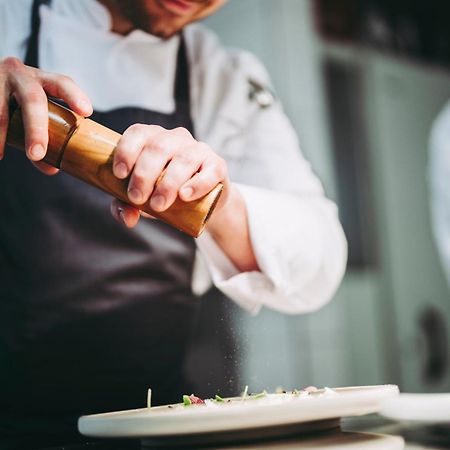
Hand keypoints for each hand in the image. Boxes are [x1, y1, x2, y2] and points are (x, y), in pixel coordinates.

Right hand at [0, 57, 92, 173]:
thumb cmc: (14, 100)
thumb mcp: (31, 109)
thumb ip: (43, 135)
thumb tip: (52, 169)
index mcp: (42, 80)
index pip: (62, 83)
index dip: (75, 96)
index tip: (86, 112)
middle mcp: (21, 75)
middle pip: (34, 100)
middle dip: (36, 129)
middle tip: (37, 154)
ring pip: (2, 110)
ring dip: (2, 134)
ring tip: (1, 154)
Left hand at [110, 124, 229, 227]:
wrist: (203, 204)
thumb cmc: (165, 193)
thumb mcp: (142, 199)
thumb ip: (126, 206)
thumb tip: (127, 218)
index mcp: (153, 138)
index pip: (138, 133)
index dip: (126, 151)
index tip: (120, 175)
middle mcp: (175, 138)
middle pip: (158, 148)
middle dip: (144, 174)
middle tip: (137, 198)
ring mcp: (198, 150)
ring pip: (182, 159)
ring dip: (167, 183)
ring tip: (158, 204)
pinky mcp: (217, 165)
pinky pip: (209, 171)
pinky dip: (196, 184)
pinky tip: (185, 196)